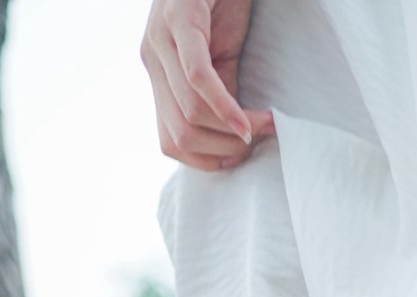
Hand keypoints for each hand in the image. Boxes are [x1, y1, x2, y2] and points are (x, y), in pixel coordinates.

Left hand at [141, 0, 275, 170]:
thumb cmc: (223, 2)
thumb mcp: (221, 57)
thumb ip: (221, 94)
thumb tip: (236, 140)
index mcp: (158, 73)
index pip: (170, 141)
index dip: (208, 161)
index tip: (240, 155)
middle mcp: (152, 59)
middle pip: (181, 135)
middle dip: (223, 151)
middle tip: (256, 141)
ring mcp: (160, 40)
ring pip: (190, 114)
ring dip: (233, 131)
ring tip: (264, 125)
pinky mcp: (179, 22)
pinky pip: (199, 79)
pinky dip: (226, 108)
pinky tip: (249, 121)